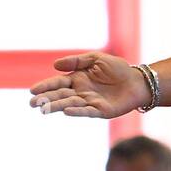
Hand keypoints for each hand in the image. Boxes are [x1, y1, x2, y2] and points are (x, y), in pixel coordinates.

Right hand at [29, 52, 147, 118]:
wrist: (138, 81)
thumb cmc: (118, 69)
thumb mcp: (96, 58)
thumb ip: (76, 61)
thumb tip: (55, 65)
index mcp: (77, 79)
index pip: (58, 83)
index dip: (46, 86)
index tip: (33, 90)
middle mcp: (81, 92)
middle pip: (60, 95)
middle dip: (46, 99)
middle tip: (32, 103)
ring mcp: (90, 102)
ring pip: (70, 104)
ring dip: (57, 106)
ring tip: (43, 109)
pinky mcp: (101, 111)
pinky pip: (87, 111)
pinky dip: (77, 111)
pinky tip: (66, 111)